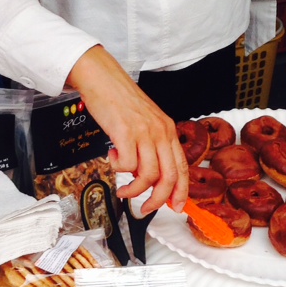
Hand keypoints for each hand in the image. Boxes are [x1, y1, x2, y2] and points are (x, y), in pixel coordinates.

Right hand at [66, 44, 189, 214]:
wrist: (103, 79)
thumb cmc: (121, 101)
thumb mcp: (145, 123)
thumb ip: (149, 148)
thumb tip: (146, 177)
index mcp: (168, 131)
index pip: (182, 168)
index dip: (181, 192)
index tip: (175, 207)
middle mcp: (160, 132)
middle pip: (168, 177)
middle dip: (158, 200)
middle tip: (145, 208)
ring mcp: (144, 132)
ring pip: (147, 175)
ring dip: (133, 189)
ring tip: (122, 187)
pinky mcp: (125, 132)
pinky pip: (126, 164)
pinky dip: (117, 168)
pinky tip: (111, 157)